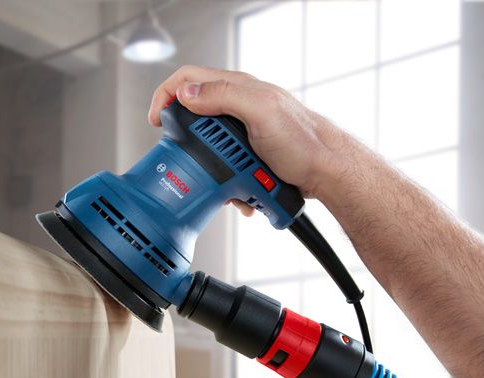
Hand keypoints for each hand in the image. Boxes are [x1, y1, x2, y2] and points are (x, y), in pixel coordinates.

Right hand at [148, 66, 353, 207]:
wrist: (327, 172)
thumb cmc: (304, 141)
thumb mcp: (261, 112)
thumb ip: (223, 96)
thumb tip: (188, 93)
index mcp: (237, 88)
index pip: (188, 79)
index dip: (167, 95)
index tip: (157, 120)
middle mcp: (238, 105)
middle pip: (193, 116)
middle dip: (189, 144)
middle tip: (192, 160)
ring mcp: (243, 129)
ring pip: (208, 147)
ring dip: (210, 170)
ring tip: (224, 182)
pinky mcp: (248, 152)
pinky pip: (225, 166)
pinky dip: (227, 182)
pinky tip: (239, 192)